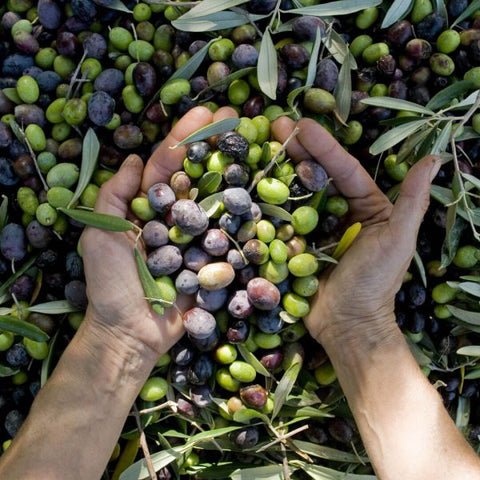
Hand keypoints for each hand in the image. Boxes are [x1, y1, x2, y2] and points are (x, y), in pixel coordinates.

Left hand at [80, 106, 236, 356]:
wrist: (133, 334)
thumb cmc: (112, 285)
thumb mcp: (99, 236)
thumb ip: (113, 197)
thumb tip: (132, 159)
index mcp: (146, 208)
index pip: (167, 165)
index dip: (185, 137)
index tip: (207, 112)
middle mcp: (173, 217)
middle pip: (197, 175)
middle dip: (215, 145)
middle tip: (239, 118)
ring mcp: (196, 237)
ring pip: (217, 201)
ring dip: (234, 172)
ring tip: (255, 145)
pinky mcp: (212, 260)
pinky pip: (230, 235)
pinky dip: (244, 215)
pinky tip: (261, 192)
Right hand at [272, 117, 440, 349]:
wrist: (346, 324)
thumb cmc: (376, 283)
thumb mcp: (398, 240)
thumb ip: (412, 201)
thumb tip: (433, 158)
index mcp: (366, 206)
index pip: (343, 170)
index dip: (324, 147)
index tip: (302, 125)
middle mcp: (339, 212)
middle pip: (316, 175)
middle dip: (297, 149)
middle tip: (274, 125)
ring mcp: (314, 227)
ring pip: (296, 192)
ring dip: (279, 169)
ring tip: (261, 145)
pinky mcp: (295, 243)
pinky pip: (281, 220)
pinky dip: (269, 202)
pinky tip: (253, 183)